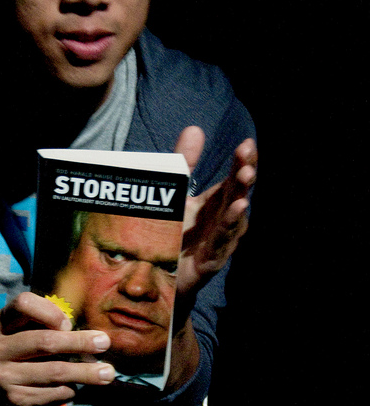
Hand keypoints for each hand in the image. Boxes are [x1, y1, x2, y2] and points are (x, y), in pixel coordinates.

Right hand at [0, 291, 116, 405]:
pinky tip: (74, 387)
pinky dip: (70, 390)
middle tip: (104, 343)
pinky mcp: (15, 400)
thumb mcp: (28, 330)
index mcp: (0, 324)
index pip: (23, 304)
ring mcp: (3, 377)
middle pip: (44, 341)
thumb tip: (90, 335)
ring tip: (108, 373)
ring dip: (85, 372)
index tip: (69, 323)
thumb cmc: (25, 352)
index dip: (50, 312)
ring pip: (55, 371)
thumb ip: (50, 324)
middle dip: (79, 342)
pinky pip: (54, 393)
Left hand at [174, 126, 256, 297]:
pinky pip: (221, 243)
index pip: (233, 179)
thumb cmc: (170, 234)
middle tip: (247, 162)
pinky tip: (236, 210)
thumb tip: (195, 128)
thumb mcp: (175, 194)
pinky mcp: (209, 262)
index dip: (241, 163)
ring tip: (245, 182)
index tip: (247, 144)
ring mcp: (218, 242)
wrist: (158, 277)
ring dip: (239, 201)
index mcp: (215, 204)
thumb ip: (184, 164)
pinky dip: (228, 227)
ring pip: (233, 220)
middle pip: (237, 196)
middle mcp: (221, 221)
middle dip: (244, 179)